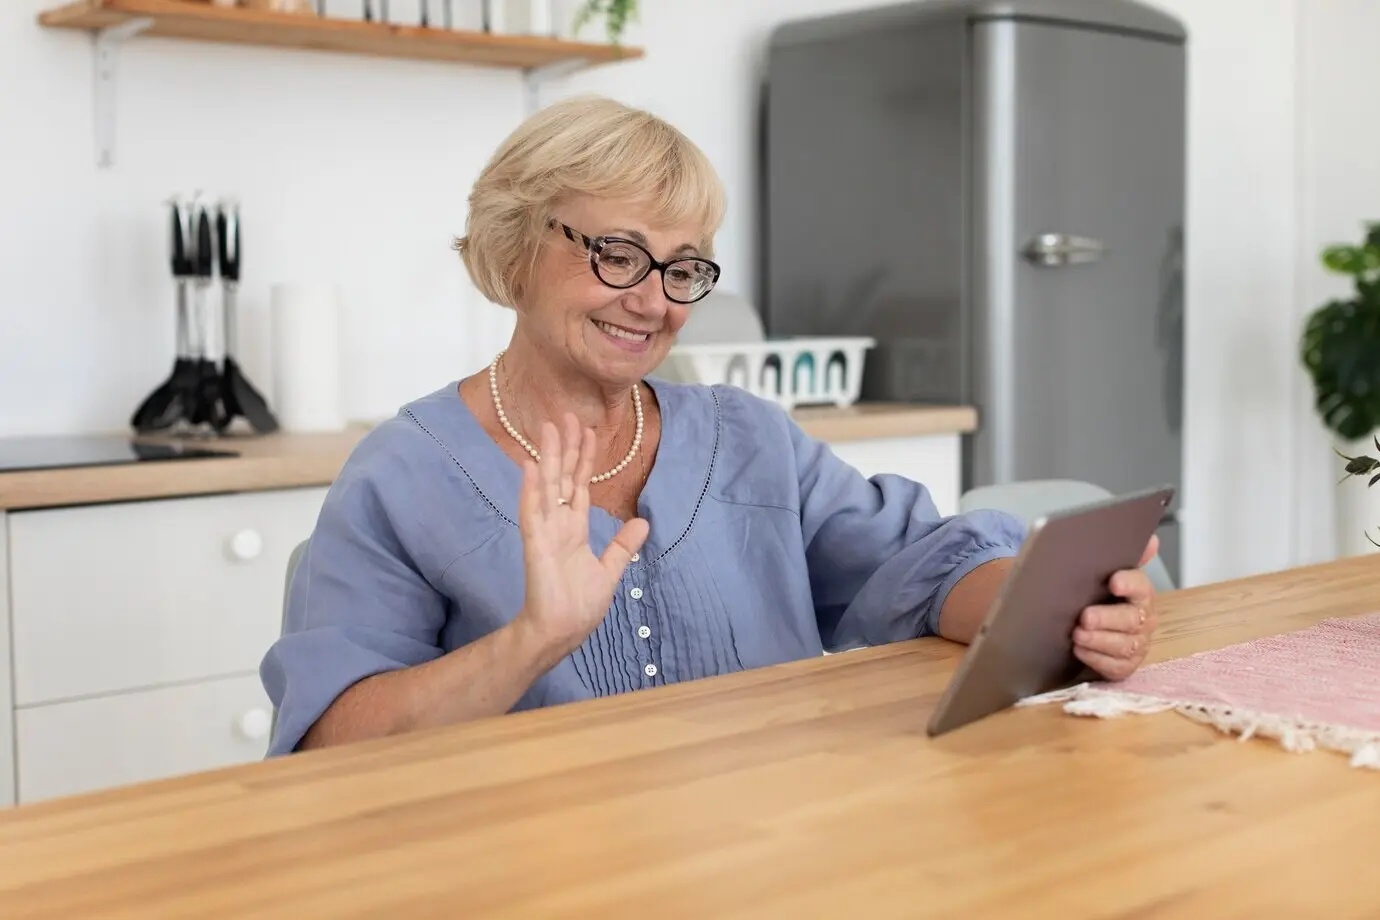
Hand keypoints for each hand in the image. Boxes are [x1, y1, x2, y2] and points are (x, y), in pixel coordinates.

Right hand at [514, 413, 648, 661]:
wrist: (562, 632)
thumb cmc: (579, 605)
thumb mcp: (610, 570)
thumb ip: (622, 546)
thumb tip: (643, 523)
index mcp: (574, 529)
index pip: (579, 485)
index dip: (583, 459)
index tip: (587, 431)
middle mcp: (558, 525)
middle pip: (562, 477)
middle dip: (565, 447)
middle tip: (566, 415)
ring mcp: (545, 532)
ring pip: (546, 486)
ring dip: (548, 457)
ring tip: (548, 428)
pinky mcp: (535, 545)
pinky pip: (532, 512)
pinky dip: (531, 488)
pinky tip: (532, 465)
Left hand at [1072, 535, 1159, 680]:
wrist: (1080, 624)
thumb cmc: (1091, 595)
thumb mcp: (1096, 572)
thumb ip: (1120, 555)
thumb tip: (1151, 540)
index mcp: (1139, 592)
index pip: (1140, 585)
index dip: (1129, 583)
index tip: (1113, 581)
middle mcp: (1143, 618)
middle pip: (1132, 619)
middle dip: (1108, 619)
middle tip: (1085, 617)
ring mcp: (1136, 643)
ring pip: (1125, 645)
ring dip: (1099, 641)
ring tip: (1077, 635)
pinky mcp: (1125, 665)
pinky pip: (1117, 666)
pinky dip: (1097, 659)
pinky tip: (1079, 651)